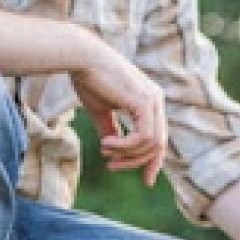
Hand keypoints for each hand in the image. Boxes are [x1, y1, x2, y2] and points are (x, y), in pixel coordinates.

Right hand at [70, 34, 167, 186]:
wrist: (81, 58)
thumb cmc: (88, 79)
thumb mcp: (101, 110)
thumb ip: (111, 129)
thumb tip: (113, 150)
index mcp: (150, 101)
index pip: (159, 138)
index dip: (153, 161)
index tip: (147, 181)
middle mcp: (156, 100)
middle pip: (158, 144)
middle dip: (138, 162)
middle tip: (112, 167)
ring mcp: (153, 100)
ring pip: (151, 143)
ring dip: (127, 154)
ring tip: (105, 152)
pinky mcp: (145, 102)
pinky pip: (144, 137)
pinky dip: (126, 146)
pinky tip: (107, 144)